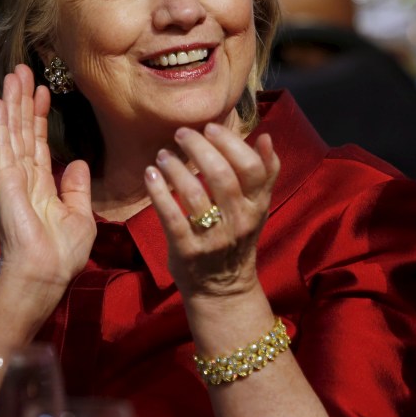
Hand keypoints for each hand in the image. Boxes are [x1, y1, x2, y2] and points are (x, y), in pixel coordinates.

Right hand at [0, 64, 95, 297]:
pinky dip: (0, 123)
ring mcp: (12, 177)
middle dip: (23, 99)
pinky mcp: (5, 181)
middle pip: (23, 130)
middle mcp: (24, 177)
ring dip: (12, 102)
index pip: (39, 142)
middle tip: (23, 69)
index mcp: (42, 185)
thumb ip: (77, 188)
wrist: (45, 275)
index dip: (40, 115)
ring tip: (13, 74)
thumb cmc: (62, 255)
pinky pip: (3, 146)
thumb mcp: (80, 216)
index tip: (43, 90)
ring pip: (12, 131)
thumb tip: (80, 164)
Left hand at [144, 123, 279, 298]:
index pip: (252, 168)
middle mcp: (238, 221)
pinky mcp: (186, 250)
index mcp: (256, 206)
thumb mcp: (257, 208)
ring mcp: (212, 237)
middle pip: (221, 175)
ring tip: (163, 153)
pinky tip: (150, 175)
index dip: (230, 143)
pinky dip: (158, 193)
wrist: (223, 289)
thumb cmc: (237, 239)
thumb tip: (265, 137)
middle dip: (199, 148)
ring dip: (175, 168)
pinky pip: (171, 216)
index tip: (210, 127)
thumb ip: (265, 173)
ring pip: (195, 194)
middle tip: (181, 133)